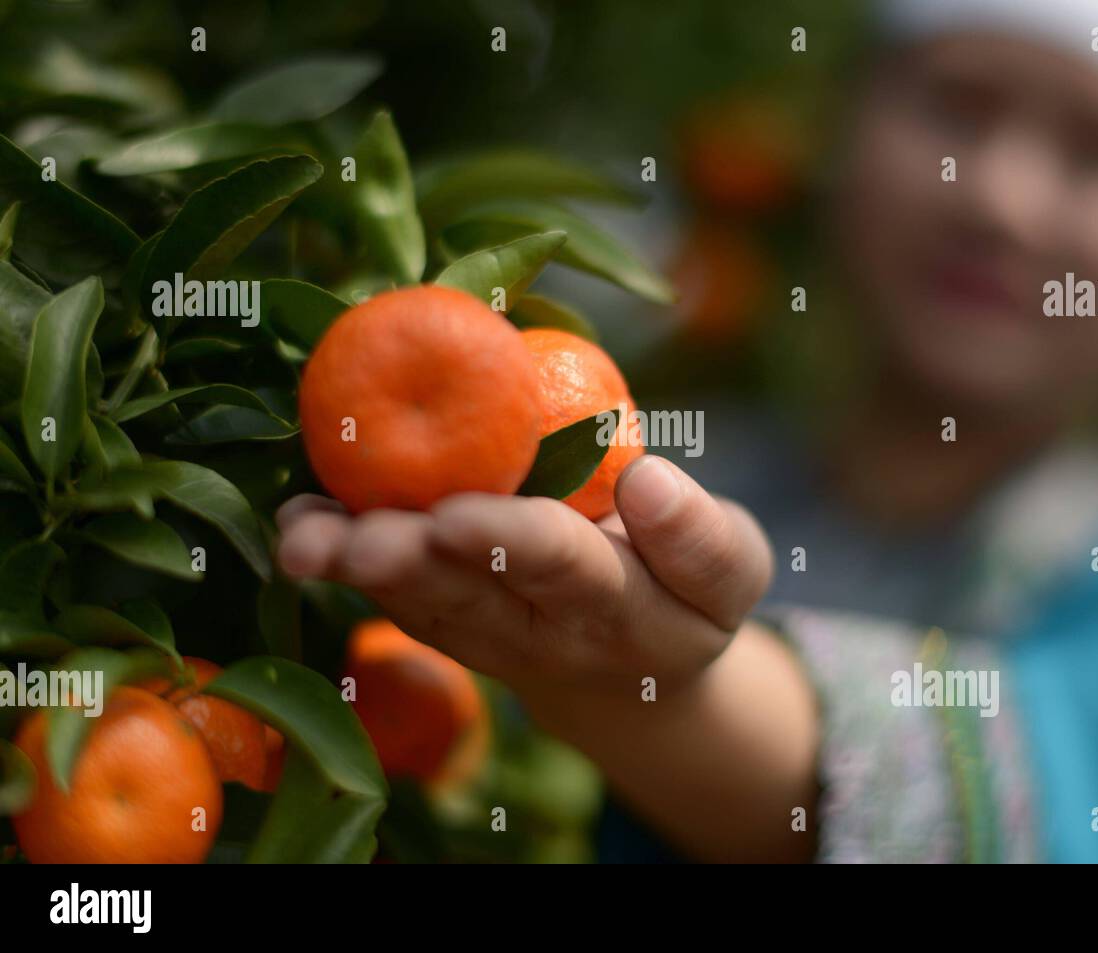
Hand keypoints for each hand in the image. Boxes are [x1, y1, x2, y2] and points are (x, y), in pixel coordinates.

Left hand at [275, 456, 773, 698]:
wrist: (637, 660)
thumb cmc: (686, 588)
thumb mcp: (731, 568)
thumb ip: (700, 539)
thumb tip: (646, 481)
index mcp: (630, 616)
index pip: (575, 575)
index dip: (518, 544)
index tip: (460, 514)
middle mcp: (547, 639)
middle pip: (477, 602)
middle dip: (416, 565)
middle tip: (362, 537)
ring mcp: (490, 640)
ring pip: (422, 605)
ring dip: (359, 568)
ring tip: (305, 537)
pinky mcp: (450, 628)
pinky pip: (396, 596)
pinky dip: (343, 560)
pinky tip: (300, 521)